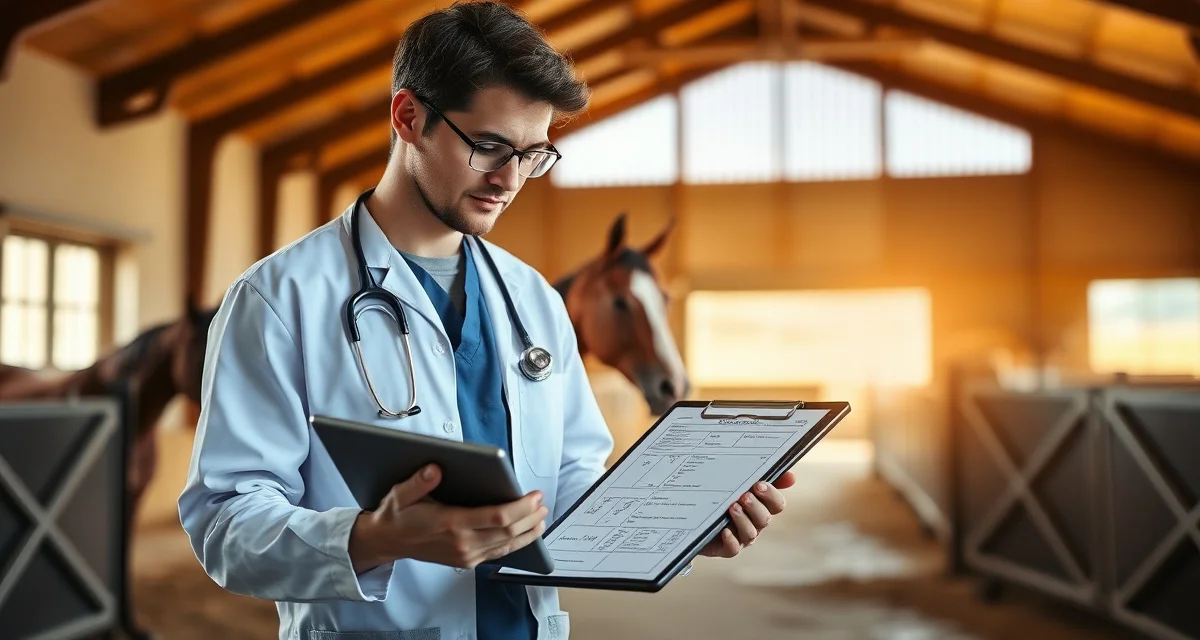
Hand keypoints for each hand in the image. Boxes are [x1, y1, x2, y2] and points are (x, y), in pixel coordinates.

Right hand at [349, 464, 548, 571]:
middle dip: (530, 517)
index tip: (534, 496)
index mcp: (450, 523)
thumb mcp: (402, 493)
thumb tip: (435, 468)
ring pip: (506, 545)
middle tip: (542, 503)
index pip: (497, 517)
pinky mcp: (466, 561)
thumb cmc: (397, 514)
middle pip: (508, 531)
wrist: (387, 541)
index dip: (520, 507)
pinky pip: (498, 553)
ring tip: (541, 517)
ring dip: (527, 532)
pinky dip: (515, 544)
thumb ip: (419, 481)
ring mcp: (465, 555)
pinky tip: (526, 534)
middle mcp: (462, 542)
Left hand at [698, 471, 794, 558]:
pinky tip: (724, 530)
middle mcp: (754, 523)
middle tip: (744, 495)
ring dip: (743, 520)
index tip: (759, 484)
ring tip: (731, 507)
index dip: (771, 495)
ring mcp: (741, 537)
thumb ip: (759, 475)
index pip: (776, 504)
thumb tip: (791, 477)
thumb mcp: (734, 482)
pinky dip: (731, 539)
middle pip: (764, 519)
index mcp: (760, 506)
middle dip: (756, 506)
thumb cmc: (718, 495)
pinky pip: (733, 548)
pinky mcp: (725, 548)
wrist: (690, 515)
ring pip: (750, 533)